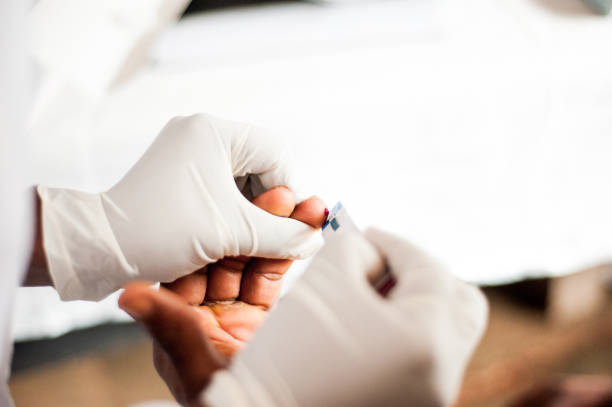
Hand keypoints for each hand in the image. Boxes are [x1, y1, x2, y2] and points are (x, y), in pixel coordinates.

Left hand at [38, 114, 322, 299]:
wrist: (99, 247)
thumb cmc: (161, 233)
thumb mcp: (232, 234)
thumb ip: (283, 235)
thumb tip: (316, 236)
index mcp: (213, 132)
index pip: (276, 155)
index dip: (291, 193)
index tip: (293, 227)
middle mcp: (200, 132)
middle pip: (261, 165)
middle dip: (272, 203)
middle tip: (277, 236)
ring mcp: (187, 150)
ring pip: (243, 178)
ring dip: (254, 210)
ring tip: (254, 240)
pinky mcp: (179, 171)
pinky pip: (222, 185)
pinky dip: (234, 210)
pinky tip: (233, 234)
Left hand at [119, 187, 325, 405]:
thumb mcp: (195, 368)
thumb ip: (171, 330)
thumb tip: (129, 295)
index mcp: (180, 319)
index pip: (198, 260)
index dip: (217, 225)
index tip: (238, 196)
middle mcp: (206, 313)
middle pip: (232, 254)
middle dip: (259, 220)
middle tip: (283, 193)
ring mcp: (236, 316)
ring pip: (258, 262)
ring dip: (281, 232)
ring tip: (307, 207)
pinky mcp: (263, 322)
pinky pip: (274, 282)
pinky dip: (290, 256)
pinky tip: (307, 234)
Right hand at [202, 228, 487, 406]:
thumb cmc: (289, 354)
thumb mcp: (323, 280)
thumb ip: (355, 248)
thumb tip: (372, 251)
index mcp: (428, 340)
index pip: (431, 270)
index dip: (397, 244)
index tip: (369, 234)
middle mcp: (443, 374)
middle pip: (462, 305)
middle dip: (422, 274)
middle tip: (383, 266)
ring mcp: (431, 397)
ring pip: (443, 333)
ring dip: (411, 303)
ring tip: (366, 296)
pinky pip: (424, 359)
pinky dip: (402, 333)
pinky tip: (363, 328)